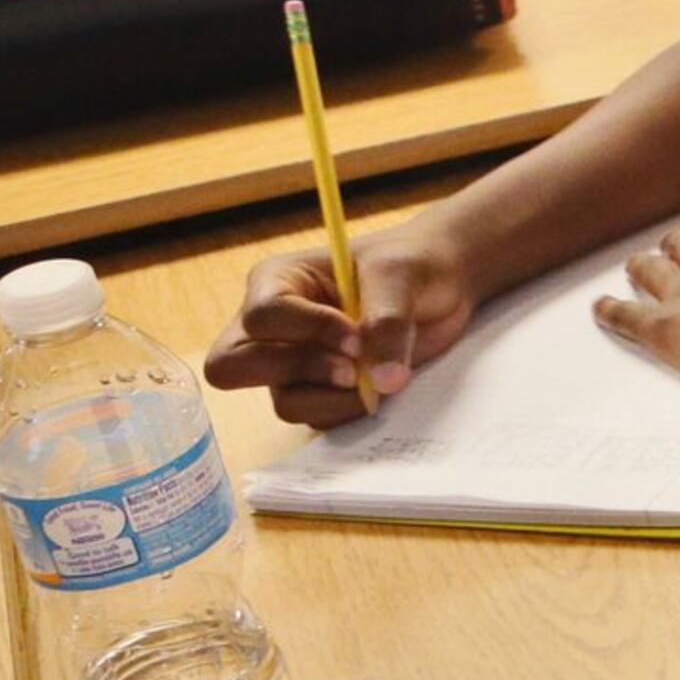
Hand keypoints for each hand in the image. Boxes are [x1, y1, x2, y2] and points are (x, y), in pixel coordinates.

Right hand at [204, 226, 478, 426]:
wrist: (444, 284)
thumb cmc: (411, 262)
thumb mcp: (401, 275)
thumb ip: (388, 322)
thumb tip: (383, 380)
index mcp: (276, 281)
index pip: (262, 317)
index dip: (308, 332)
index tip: (357, 337)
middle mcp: (272, 327)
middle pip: (234, 367)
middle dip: (296, 371)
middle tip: (352, 370)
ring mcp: (293, 364)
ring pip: (283, 402)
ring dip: (331, 397)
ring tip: (375, 377)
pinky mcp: (320, 390)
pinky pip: (317, 418)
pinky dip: (349, 410)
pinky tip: (379, 385)